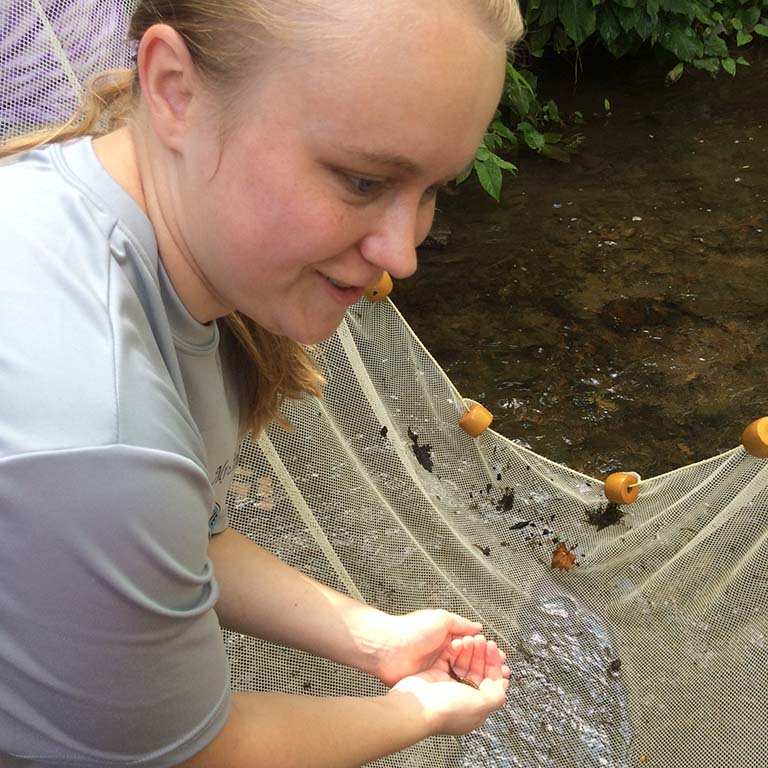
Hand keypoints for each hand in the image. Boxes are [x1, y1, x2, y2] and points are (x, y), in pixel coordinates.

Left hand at [371, 609, 497, 686]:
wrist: (386, 649)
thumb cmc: (410, 630)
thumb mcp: (440, 619)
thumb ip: (460, 624)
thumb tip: (478, 626)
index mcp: (446, 637)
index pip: (471, 645)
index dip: (485, 650)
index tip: (498, 655)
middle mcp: (442, 654)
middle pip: (468, 662)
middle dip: (485, 666)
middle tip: (501, 670)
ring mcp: (436, 670)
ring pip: (461, 675)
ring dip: (476, 679)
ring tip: (493, 682)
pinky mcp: (429, 683)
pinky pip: (449, 687)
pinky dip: (461, 689)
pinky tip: (474, 692)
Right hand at [387, 634, 509, 735]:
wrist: (417, 706)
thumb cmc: (447, 709)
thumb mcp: (480, 705)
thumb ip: (496, 695)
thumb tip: (504, 684)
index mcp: (476, 706)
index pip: (491, 681)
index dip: (494, 663)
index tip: (494, 648)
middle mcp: (463, 695)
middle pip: (477, 670)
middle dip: (481, 653)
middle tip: (482, 639)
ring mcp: (448, 685)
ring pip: (463, 663)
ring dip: (469, 649)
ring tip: (470, 637)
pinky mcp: (435, 674)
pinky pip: (448, 659)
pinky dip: (454, 650)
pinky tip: (458, 642)